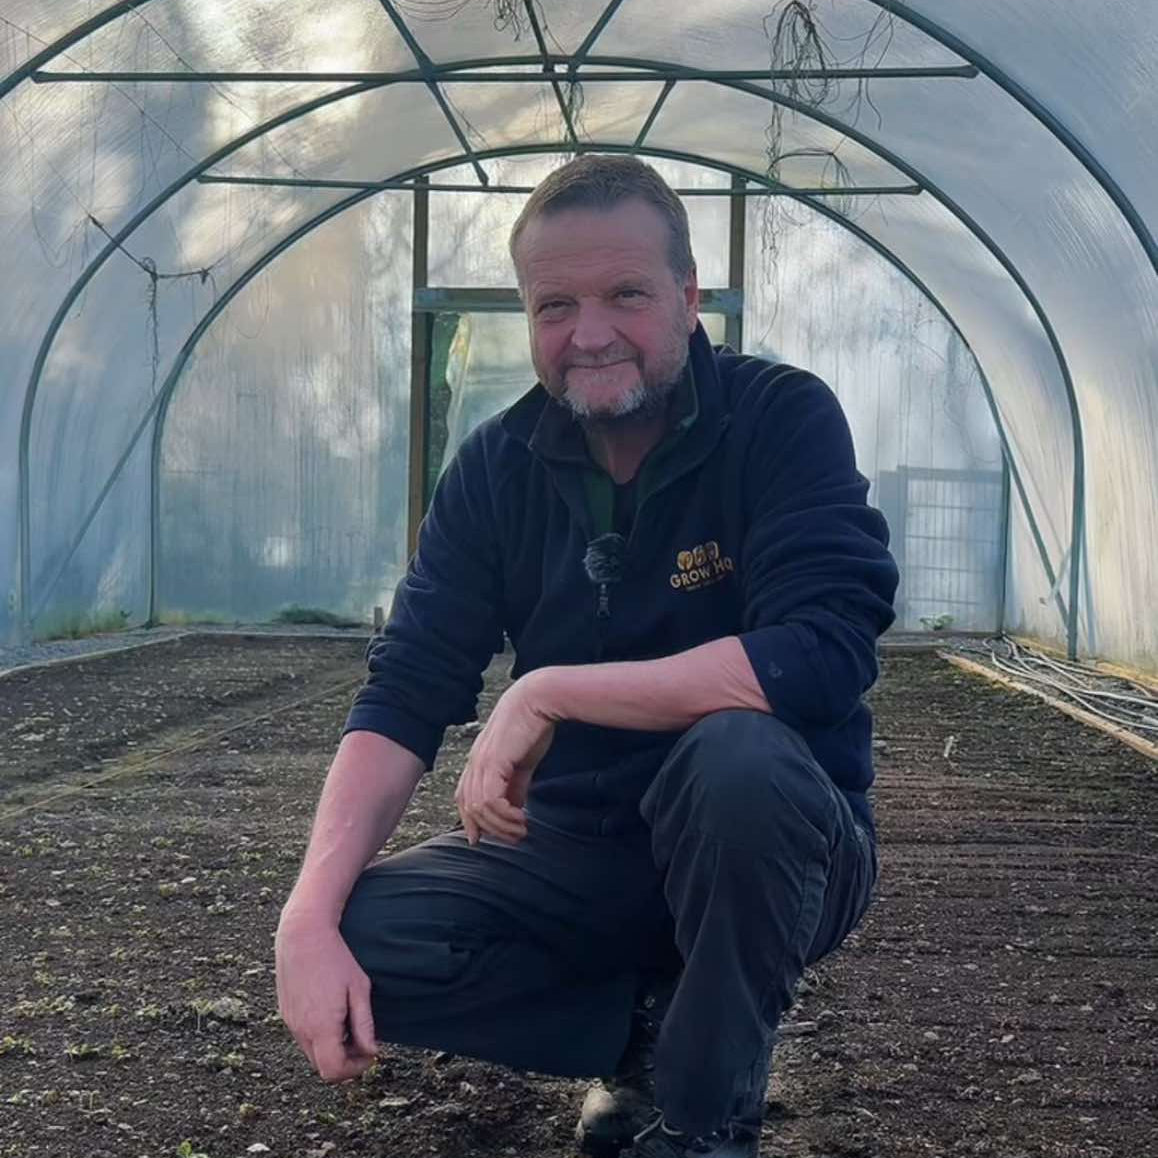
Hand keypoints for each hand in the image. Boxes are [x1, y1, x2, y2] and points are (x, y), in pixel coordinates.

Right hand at [275, 908, 377, 1081]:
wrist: (303, 934)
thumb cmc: (335, 958)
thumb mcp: (359, 989)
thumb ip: (365, 1024)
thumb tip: (372, 1051)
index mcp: (321, 1027)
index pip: (334, 1072)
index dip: (355, 1070)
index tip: (370, 1053)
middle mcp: (301, 1030)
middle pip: (322, 1067)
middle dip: (346, 1060)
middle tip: (363, 1039)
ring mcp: (290, 1022)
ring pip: (312, 1053)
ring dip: (332, 1048)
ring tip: (348, 1022)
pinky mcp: (286, 1013)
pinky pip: (303, 1037)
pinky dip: (320, 1036)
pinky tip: (332, 1012)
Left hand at [455, 671, 556, 845]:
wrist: (539, 701)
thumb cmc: (533, 726)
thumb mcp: (522, 763)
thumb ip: (515, 785)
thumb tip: (515, 807)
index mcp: (478, 760)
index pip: (464, 797)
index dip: (470, 820)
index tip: (482, 839)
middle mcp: (474, 762)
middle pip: (468, 807)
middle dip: (490, 829)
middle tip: (514, 837)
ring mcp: (481, 762)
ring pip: (479, 808)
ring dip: (501, 825)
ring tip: (521, 830)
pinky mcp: (493, 762)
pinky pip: (491, 800)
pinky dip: (505, 815)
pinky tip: (521, 818)